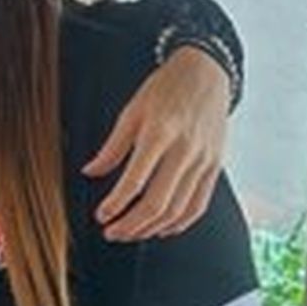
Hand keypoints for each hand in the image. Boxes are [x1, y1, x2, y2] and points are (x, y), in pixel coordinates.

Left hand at [82, 47, 228, 240]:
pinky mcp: (215, 166)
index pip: (135, 181)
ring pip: (177, 210)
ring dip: (150, 229)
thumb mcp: (132, 110)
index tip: (101, 215)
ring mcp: (204, 161)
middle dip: (131, 225)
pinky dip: (179, 223)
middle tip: (111, 232)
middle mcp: (185, 150)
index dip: (115, 205)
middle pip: (157, 204)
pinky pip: (198, 205)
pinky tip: (161, 229)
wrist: (207, 72)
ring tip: (131, 233)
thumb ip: (112, 146)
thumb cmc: (167, 88)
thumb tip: (91, 172)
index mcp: (160, 133)